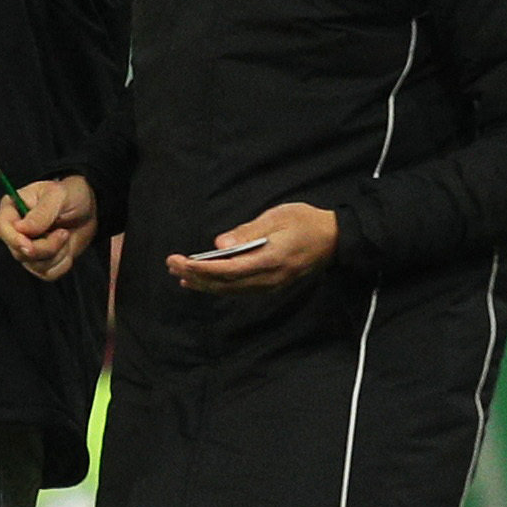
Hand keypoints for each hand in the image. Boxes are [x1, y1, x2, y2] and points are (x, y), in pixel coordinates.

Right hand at [0, 173, 99, 281]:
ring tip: (65, 235)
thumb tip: (22, 229)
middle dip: (45, 247)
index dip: (13, 239)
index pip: (2, 229)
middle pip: (19, 251)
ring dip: (56, 254)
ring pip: (34, 265)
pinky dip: (62, 263)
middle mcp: (16, 230)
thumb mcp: (58, 196)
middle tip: (63, 233)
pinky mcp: (41, 261)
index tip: (29, 244)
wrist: (89, 210)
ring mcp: (27, 247)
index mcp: (13, 208)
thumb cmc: (71, 195)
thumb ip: (41, 213)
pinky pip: (47, 273)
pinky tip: (67, 248)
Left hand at [168, 201, 340, 293]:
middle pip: (226, 283)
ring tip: (180, 275)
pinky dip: (218, 286)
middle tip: (171, 265)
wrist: (335, 239)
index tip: (181, 262)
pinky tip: (203, 282)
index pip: (229, 270)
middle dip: (196, 276)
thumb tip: (220, 242)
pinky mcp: (271, 285)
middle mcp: (270, 278)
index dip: (202, 268)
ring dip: (204, 284)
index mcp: (271, 260)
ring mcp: (271, 285)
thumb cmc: (306, 222)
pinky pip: (240, 290)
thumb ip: (249, 231)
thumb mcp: (278, 217)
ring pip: (231, 290)